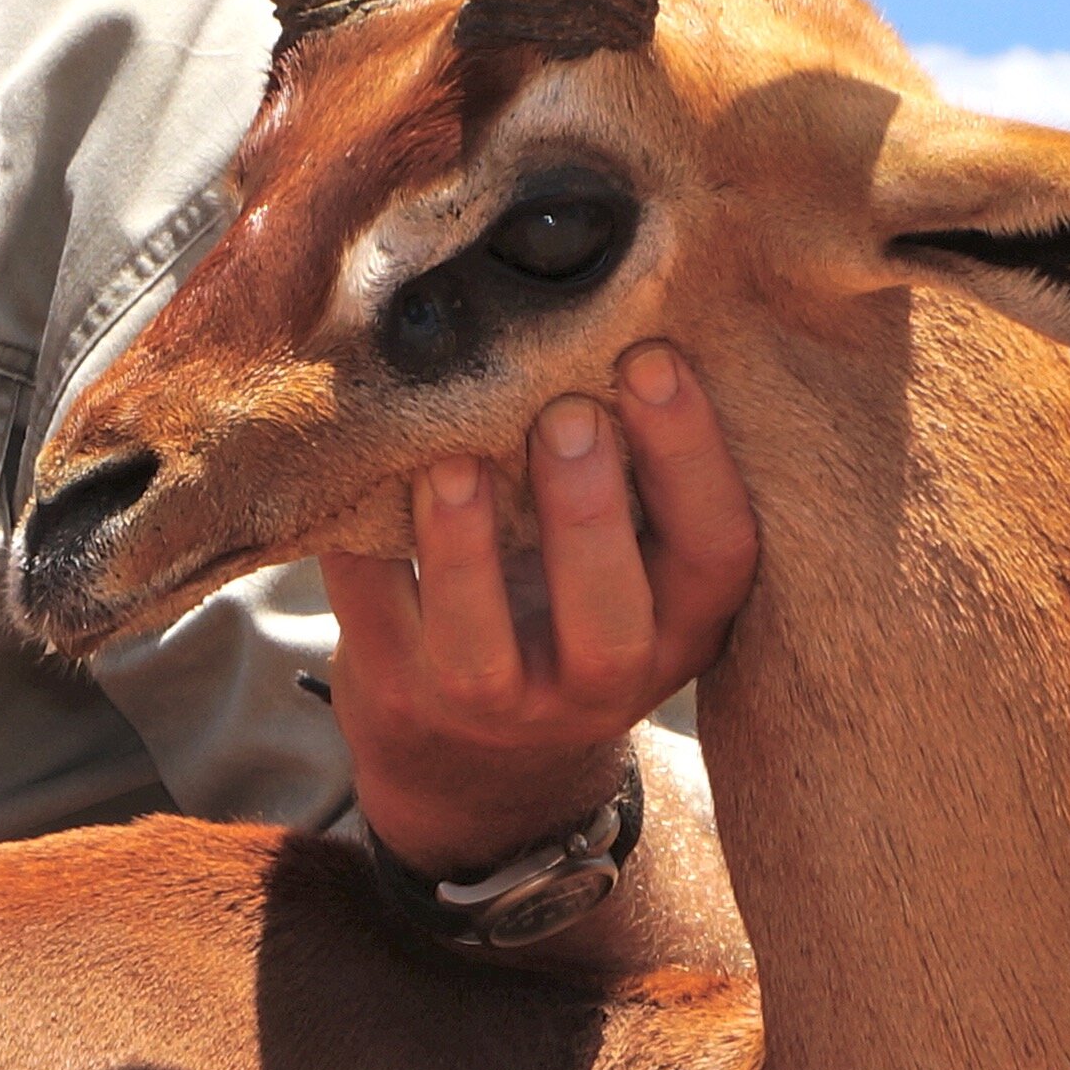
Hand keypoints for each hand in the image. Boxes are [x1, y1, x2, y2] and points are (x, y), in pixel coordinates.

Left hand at [327, 341, 758, 875]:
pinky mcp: (396, 697)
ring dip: (463, 552)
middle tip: (567, 413)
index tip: (654, 360)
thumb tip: (597, 304)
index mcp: (679, 631)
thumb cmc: (565, 614)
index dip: (693, 460)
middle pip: (608, 618)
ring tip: (450, 464)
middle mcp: (599, 682)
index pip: (717, 555)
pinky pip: (373, 619)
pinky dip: (358, 547)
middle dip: (588, 513)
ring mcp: (493, 704)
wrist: (475, 765)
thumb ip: (632, 479)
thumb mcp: (630, 567)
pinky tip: (352, 473)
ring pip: (480, 650)